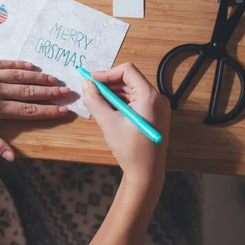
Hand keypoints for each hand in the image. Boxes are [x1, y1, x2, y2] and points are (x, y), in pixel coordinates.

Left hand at [0, 59, 70, 160]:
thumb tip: (11, 157)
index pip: (27, 111)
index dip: (47, 112)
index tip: (63, 111)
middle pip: (28, 91)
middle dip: (50, 93)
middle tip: (68, 93)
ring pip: (19, 76)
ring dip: (39, 78)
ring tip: (56, 79)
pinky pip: (4, 63)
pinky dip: (19, 64)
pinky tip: (31, 65)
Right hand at [81, 63, 170, 192]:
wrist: (146, 173)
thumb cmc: (130, 148)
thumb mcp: (108, 122)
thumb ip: (95, 100)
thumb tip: (86, 84)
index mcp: (149, 96)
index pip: (128, 71)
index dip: (107, 73)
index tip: (91, 80)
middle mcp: (157, 99)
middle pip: (130, 80)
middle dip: (108, 84)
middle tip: (91, 91)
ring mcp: (157, 108)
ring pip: (131, 91)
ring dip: (113, 93)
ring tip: (96, 102)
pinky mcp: (154, 117)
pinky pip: (135, 101)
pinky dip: (120, 102)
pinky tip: (108, 111)